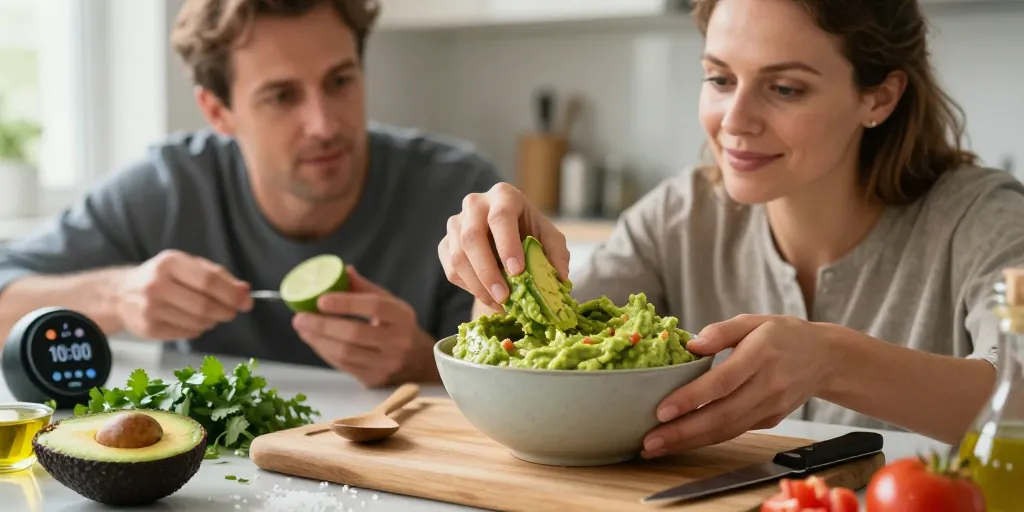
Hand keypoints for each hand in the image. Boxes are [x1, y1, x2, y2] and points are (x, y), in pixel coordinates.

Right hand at [115, 249, 252, 340]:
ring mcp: (150, 308)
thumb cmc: (164, 277)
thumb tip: (245, 293)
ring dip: (212, 321)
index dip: (232, 294)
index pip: (209, 281)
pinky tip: (191, 321)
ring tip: (209, 315)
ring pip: (198, 322)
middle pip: (204, 305)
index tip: (246, 302)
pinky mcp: (148, 328)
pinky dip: (197, 330)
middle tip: (231, 312)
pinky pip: (186, 333)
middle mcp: (156, 285)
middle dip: (225, 311)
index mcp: (169, 263)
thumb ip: (219, 277)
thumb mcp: (188, 267)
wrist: (122, 293)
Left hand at [291, 266, 433, 387]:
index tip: (321, 300)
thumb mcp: (389, 303)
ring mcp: (386, 364)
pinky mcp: (373, 378)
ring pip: (345, 353)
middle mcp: (397, 342)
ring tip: (302, 329)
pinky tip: (314, 341)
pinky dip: (324, 352)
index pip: (374, 307)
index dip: (346, 303)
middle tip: (300, 318)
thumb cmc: (396, 325)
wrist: (417, 360)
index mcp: (402, 317)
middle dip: (323, 326)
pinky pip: (343, 365)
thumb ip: (364, 288)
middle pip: (355, 334)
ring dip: (318, 341)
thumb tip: (342, 271)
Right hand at [438, 182, 569, 309]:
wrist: (507, 234)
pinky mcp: (446, 243)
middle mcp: (474, 204)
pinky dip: (469, 288)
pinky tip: (489, 297)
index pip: (500, 217)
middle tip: (505, 297)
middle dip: (488, 272)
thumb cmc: (530, 232)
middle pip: (472, 237)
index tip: (517, 271)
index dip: (507, 245)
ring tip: (500, 303)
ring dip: (478, 285)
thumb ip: (556, 253)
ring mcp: (456, 223)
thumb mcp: (549, 237)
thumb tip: (560, 277)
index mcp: (503, 195)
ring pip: (458, 256)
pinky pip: (451, 269)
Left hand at [641, 314, 840, 457]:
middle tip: (650, 441)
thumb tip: (691, 344)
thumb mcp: (754, 321)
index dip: (691, 399)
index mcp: (761, 355)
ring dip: (690, 442)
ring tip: (657, 447)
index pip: (722, 381)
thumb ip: (721, 331)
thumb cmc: (784, 335)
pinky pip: (735, 432)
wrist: (826, 359)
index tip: (662, 410)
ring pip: (727, 430)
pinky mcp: (771, 420)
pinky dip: (707, 440)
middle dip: (683, 432)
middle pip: (721, 415)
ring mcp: (771, 407)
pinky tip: (682, 441)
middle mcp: (767, 385)